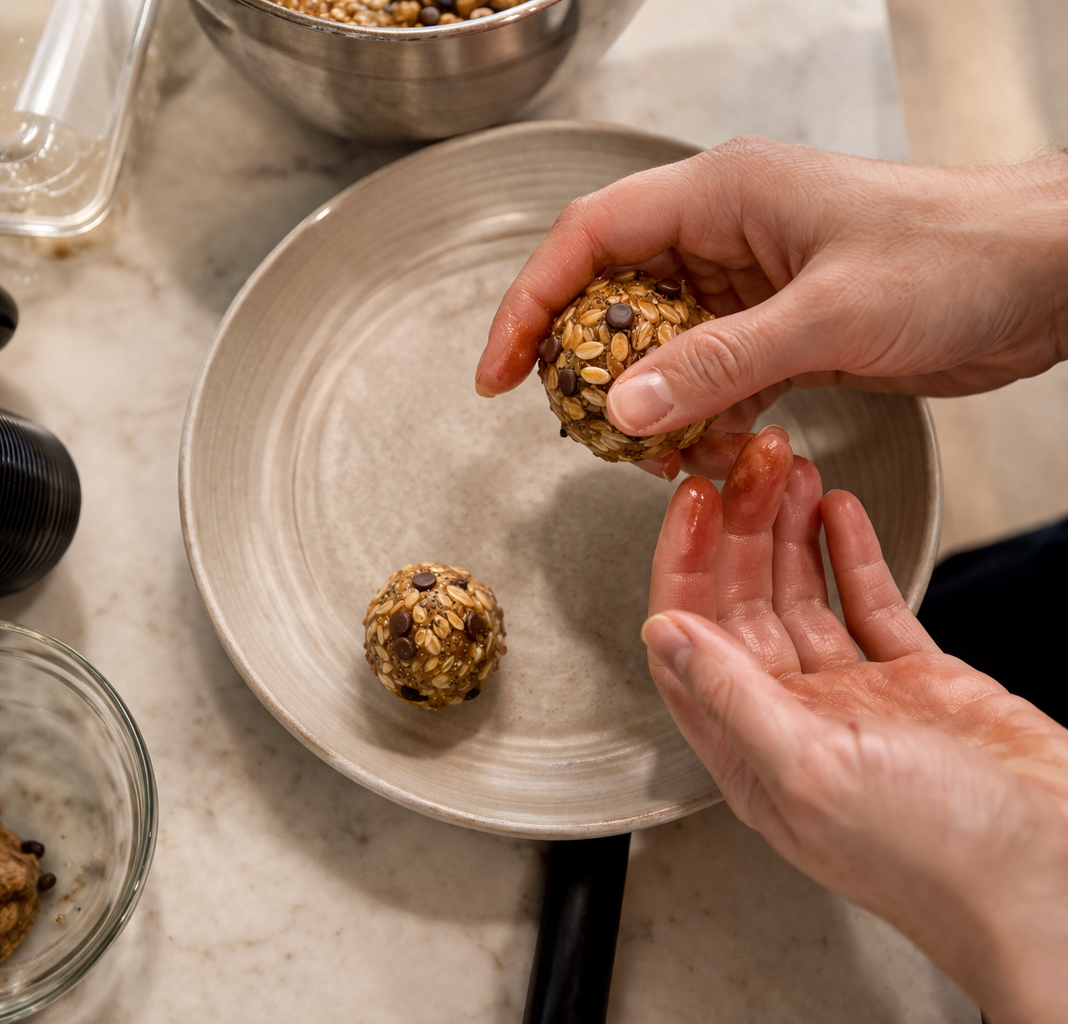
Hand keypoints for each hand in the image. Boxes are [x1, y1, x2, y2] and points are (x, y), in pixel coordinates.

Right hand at [475, 138, 1067, 440]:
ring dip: (650, 404)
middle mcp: (724, 234)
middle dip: (588, 367)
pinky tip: (715, 452)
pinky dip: (703, 417)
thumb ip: (719, 362)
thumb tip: (623, 407)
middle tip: (582, 427)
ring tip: (658, 454)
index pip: (587, 239)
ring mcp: (749, 284)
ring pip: (660, 346)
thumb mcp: (826, 314)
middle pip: (612, 296)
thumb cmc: (954, 258)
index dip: (528, 304)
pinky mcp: (778, 329)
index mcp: (720, 195)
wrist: (1042, 277)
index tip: (497, 372)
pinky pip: (711, 376)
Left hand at [641, 427, 1067, 1023]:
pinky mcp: (916, 681)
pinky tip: (838, 511)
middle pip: (743, 606)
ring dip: (790, 532)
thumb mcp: (814, 767)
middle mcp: (794, 719)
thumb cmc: (939, 857)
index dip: (682, 565)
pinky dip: (852, 554)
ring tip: (787, 471)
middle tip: (751, 465)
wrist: (1060, 879)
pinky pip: (868, 603)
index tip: (692, 503)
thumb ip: (729, 696)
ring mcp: (856, 696)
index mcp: (751, 748)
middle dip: (741, 531)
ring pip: (802, 596)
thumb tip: (661, 633)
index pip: (689, 639)